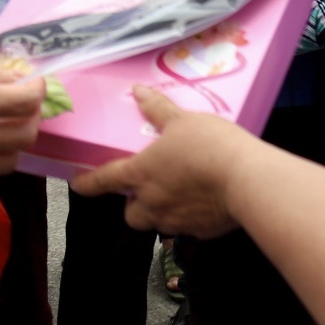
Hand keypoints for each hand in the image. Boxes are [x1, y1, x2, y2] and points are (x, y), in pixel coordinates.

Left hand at [70, 87, 260, 235]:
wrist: (247, 181)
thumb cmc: (210, 146)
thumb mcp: (182, 120)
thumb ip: (158, 110)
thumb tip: (139, 92)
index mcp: (141, 173)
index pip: (104, 180)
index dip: (88, 182)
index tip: (77, 183)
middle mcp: (152, 202)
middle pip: (131, 213)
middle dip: (134, 203)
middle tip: (148, 186)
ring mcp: (176, 221)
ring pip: (157, 223)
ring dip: (160, 211)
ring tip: (179, 193)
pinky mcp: (200, 232)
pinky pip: (186, 228)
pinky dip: (189, 216)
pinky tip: (204, 201)